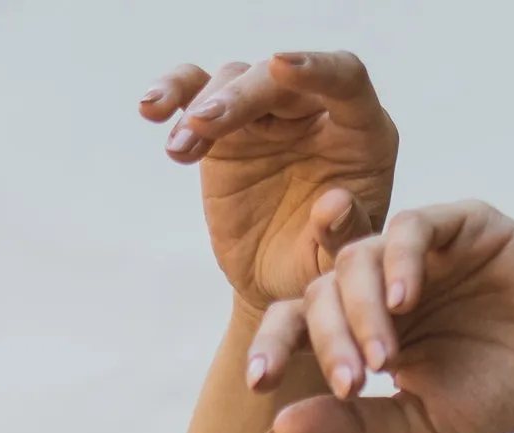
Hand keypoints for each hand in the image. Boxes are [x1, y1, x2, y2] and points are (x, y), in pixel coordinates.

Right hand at [139, 49, 397, 308]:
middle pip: (279, 80)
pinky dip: (172, 93)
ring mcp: (268, 116)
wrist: (277, 285)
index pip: (346, 79)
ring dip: (203, 106)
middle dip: (240, 97)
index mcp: (361, 135)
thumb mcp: (337, 265)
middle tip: (204, 125)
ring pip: (235, 79)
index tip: (279, 66)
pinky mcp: (225, 126)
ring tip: (181, 149)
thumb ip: (344, 235)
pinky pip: (195, 89)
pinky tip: (151, 110)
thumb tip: (334, 204)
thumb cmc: (320, 271)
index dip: (316, 68)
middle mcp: (316, 113)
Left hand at [246, 201, 513, 432]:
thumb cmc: (505, 394)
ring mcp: (420, 249)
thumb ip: (353, 421)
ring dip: (363, 309)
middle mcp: (384, 281)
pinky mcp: (461, 224)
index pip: (300, 322)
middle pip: (323, 289)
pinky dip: (401, 259)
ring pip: (360, 256)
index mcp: (367, 326)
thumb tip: (272, 431)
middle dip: (329, 339)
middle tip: (354, 383)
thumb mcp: (421, 419)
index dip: (275, 348)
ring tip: (386, 356)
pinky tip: (406, 301)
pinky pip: (412, 226)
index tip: (260, 385)